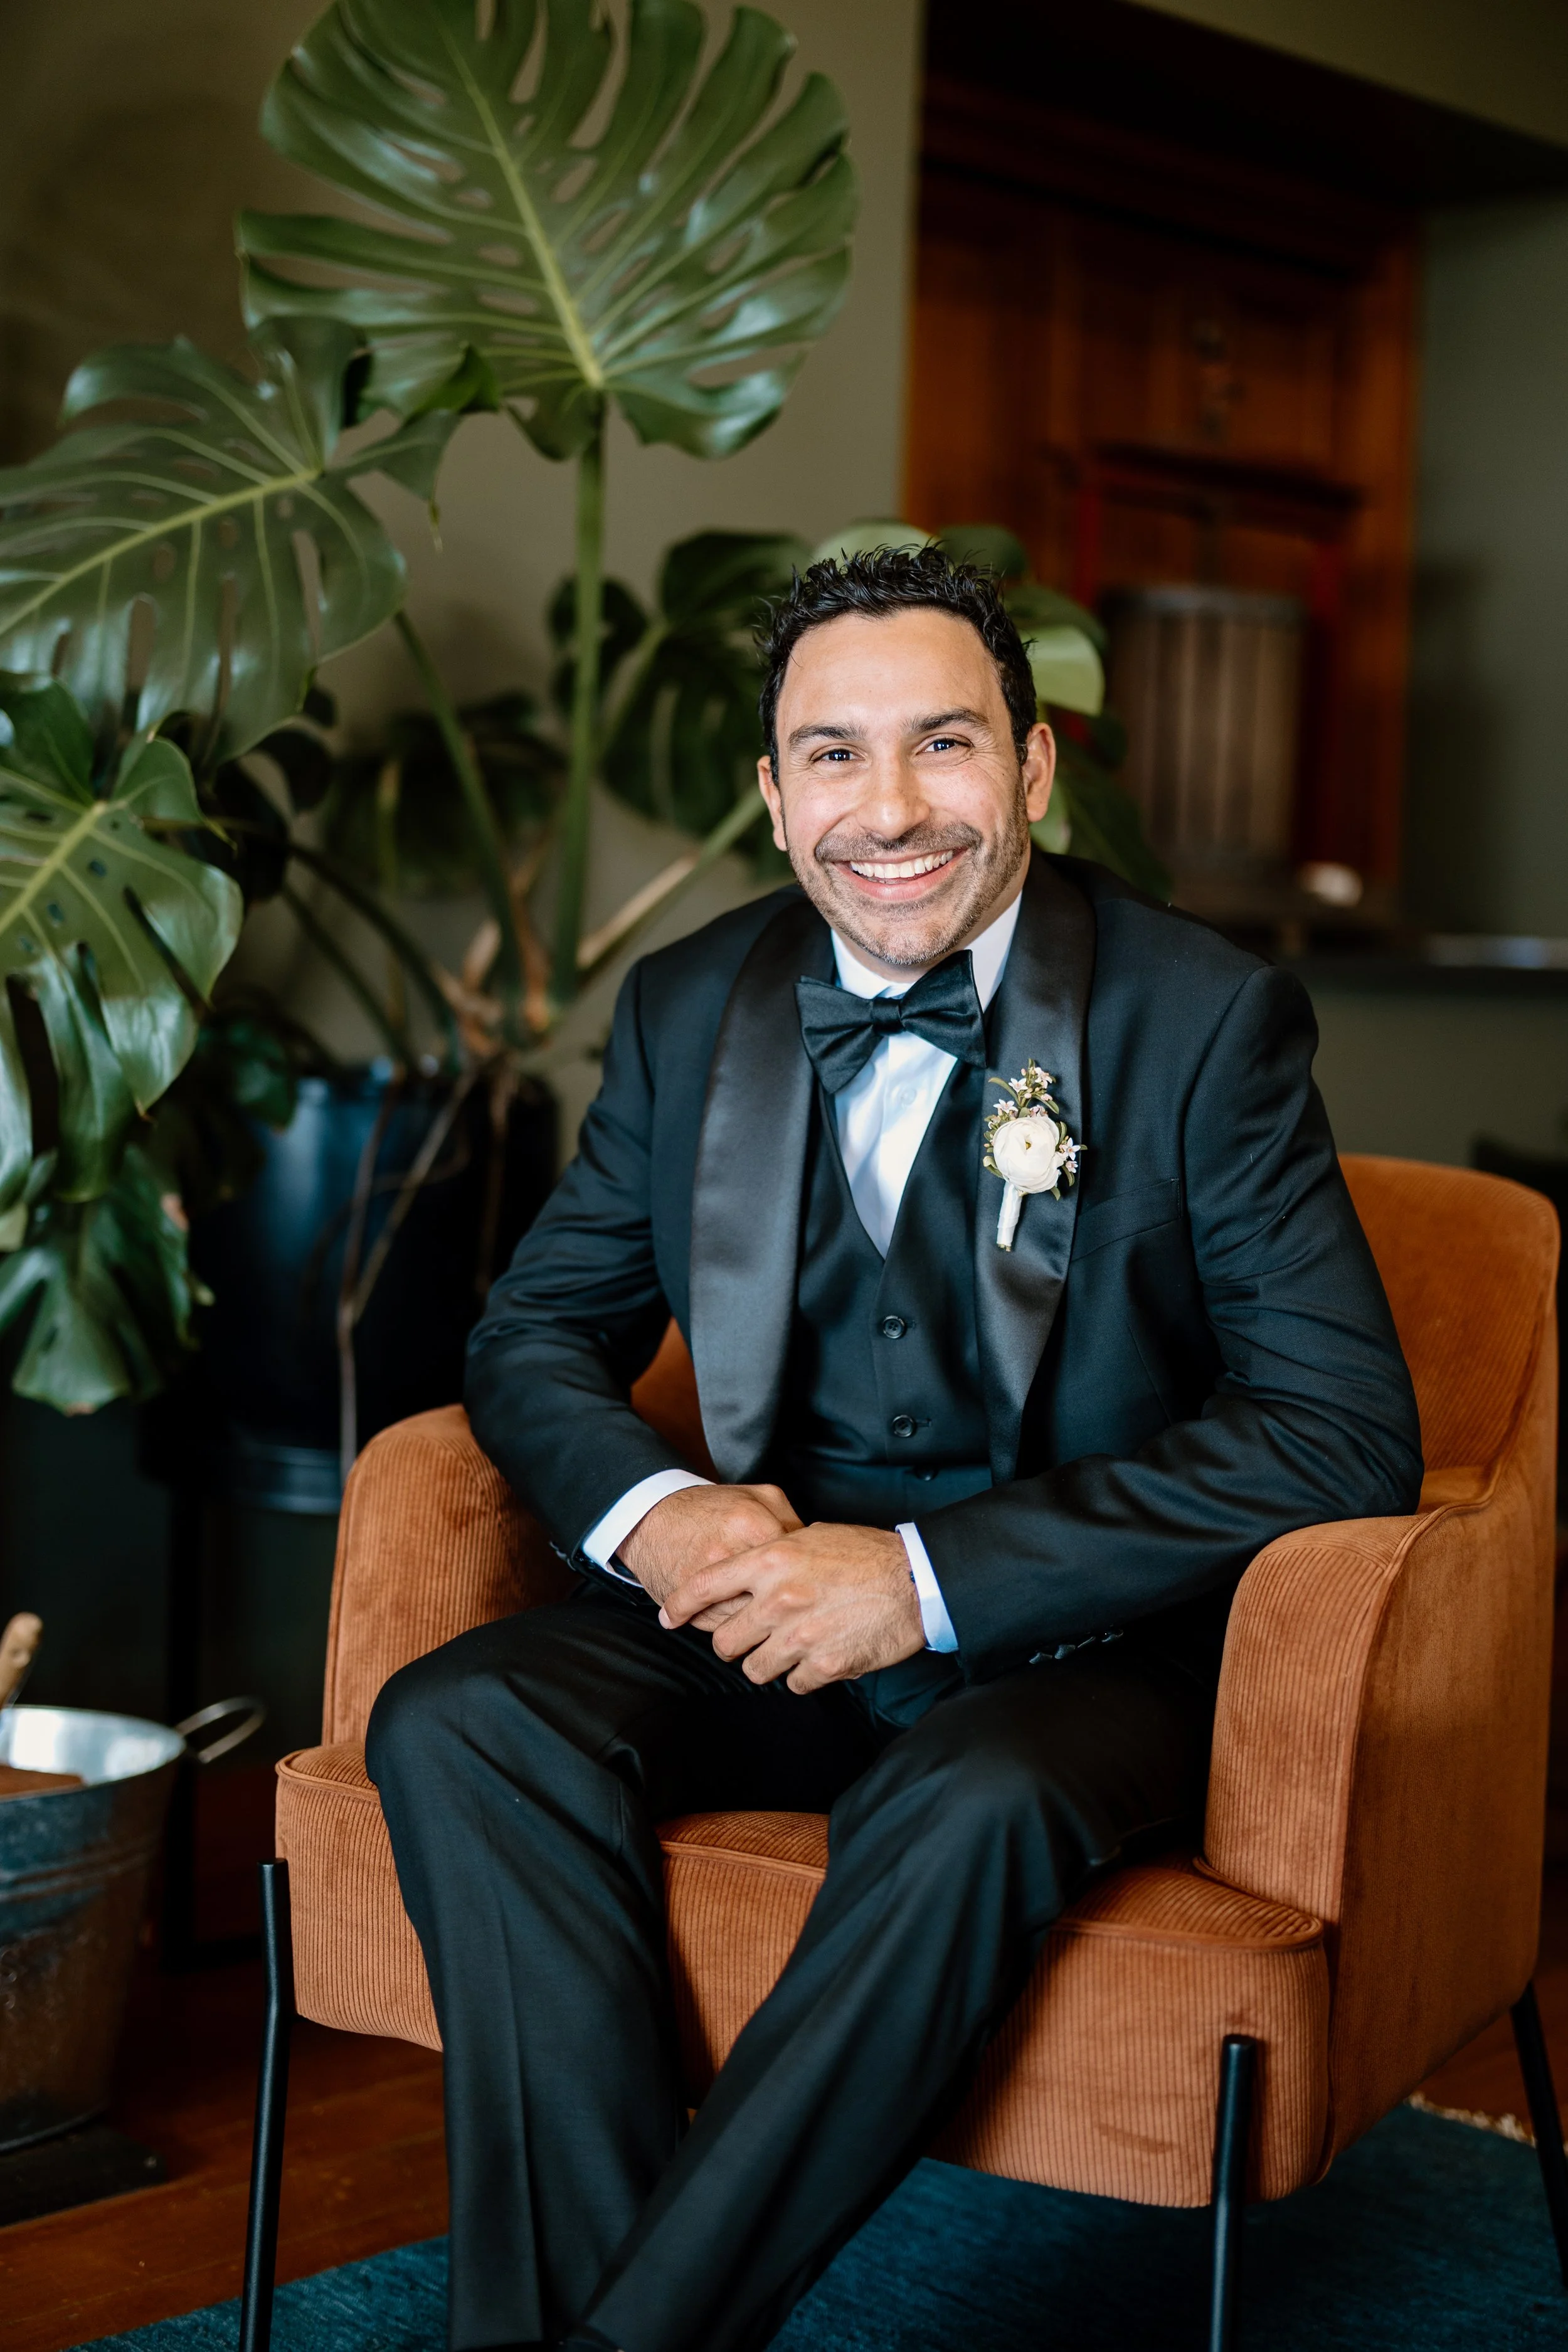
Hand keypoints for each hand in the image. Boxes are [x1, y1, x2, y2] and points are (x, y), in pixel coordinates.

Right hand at [618, 1482, 800, 1620]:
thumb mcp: (759, 1497)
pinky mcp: (691, 1608)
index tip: (810, 1581)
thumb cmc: (712, 1508)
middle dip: (790, 1607)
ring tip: (771, 1615)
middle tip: (796, 1606)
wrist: (652, 1518)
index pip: (799, 1565)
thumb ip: (792, 1521)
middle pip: (777, 1599)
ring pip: (753, 1621)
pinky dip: (737, 1627)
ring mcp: (708, 1585)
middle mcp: (730, 1556)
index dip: (808, 1577)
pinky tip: (741, 1614)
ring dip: (765, 1624)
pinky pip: (726, 1629)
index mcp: (754, 1525)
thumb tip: (817, 1556)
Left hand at [658, 1522, 923, 1693]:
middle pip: (725, 1641)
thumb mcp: (812, 1537)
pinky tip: (819, 1656)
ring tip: (790, 1648)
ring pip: (756, 1669)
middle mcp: (778, 1598)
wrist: (915, 1579)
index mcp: (771, 1560)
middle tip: (751, 1638)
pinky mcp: (825, 1664)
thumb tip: (747, 1572)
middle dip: (734, 1644)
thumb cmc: (866, 1554)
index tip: (670, 1617)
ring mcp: (800, 1635)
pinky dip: (803, 1676)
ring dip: (768, 1663)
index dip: (680, 1605)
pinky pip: (795, 1684)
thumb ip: (774, 1557)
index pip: (705, 1586)